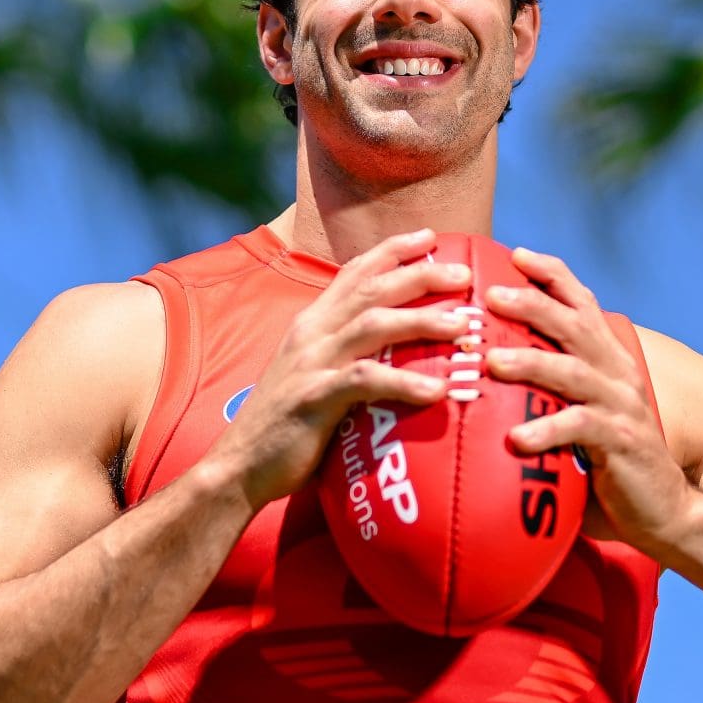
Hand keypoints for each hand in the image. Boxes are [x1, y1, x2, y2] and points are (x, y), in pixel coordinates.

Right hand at [203, 227, 472, 509]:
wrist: (238, 466)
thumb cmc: (285, 426)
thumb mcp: (313, 374)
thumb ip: (345, 355)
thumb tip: (396, 353)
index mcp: (312, 323)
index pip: (353, 272)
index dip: (392, 250)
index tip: (430, 236)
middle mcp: (311, 333)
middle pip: (371, 289)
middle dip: (420, 275)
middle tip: (464, 274)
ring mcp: (310, 364)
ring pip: (372, 325)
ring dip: (420, 321)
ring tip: (461, 326)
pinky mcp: (313, 400)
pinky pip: (363, 383)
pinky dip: (403, 383)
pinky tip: (436, 391)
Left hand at [482, 247, 693, 556]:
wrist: (665, 511)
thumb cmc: (611, 464)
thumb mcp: (583, 416)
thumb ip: (551, 393)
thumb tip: (490, 376)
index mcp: (609, 360)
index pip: (582, 304)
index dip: (553, 276)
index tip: (517, 254)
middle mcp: (618, 374)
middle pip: (574, 326)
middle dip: (533, 305)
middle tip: (491, 295)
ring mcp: (622, 406)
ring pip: (573, 372)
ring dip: (531, 363)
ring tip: (493, 362)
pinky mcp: (622, 443)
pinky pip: (582, 429)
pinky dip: (548, 430)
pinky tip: (517, 439)